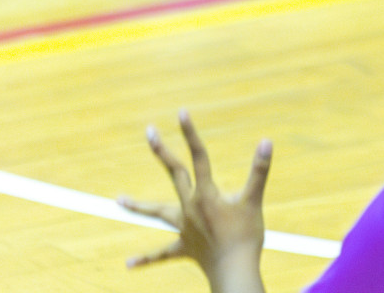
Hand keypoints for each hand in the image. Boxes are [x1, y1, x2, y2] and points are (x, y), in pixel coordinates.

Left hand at [119, 111, 270, 292]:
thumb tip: (266, 141)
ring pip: (157, 213)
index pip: (198, 157)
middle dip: (162, 151)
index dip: (190, 134)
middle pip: (174, 174)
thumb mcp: (254, 201)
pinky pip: (162, 254)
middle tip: (150, 131)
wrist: (233, 271)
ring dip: (138, 205)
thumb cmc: (246, 237)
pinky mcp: (183, 248)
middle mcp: (189, 207)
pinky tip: (129, 263)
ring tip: (117, 200)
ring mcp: (183, 228)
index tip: (181, 113)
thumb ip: (259, 170)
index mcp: (206, 194)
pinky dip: (146, 259)